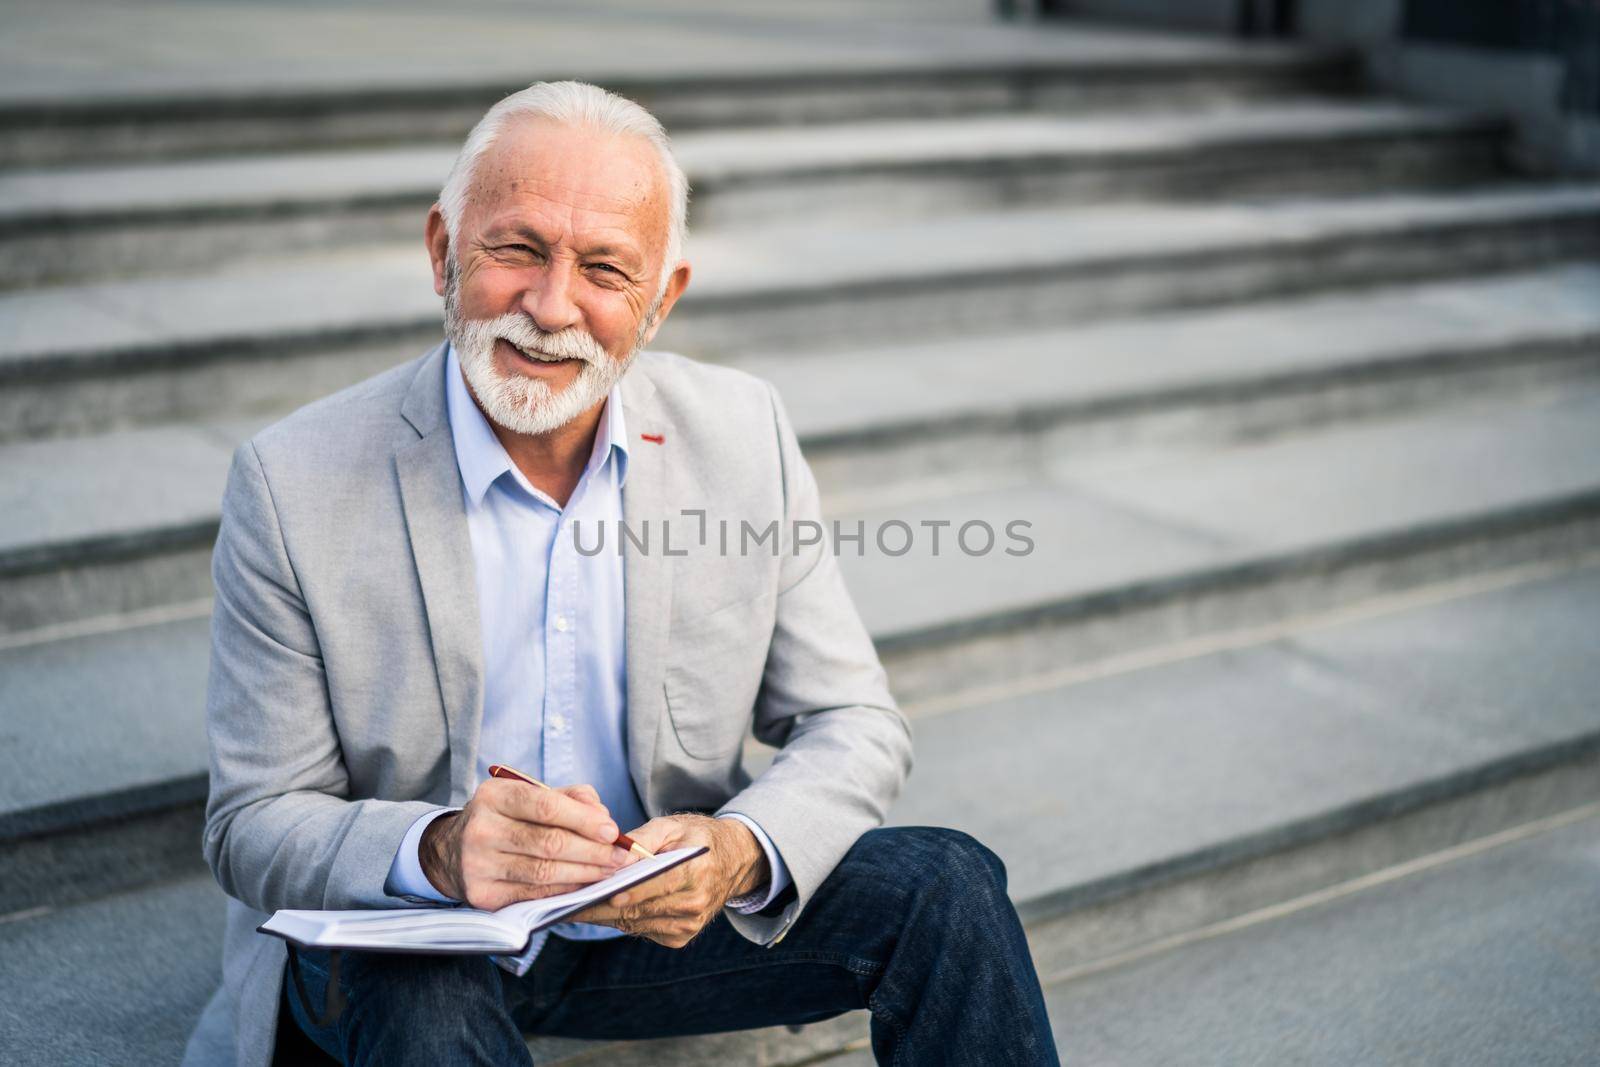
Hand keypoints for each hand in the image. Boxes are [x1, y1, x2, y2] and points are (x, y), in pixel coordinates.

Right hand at [419, 779, 629, 910]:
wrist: (454, 851)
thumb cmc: (506, 818)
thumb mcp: (531, 795)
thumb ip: (571, 798)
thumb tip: (602, 816)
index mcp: (493, 796)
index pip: (546, 806)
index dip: (584, 820)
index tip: (613, 831)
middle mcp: (481, 829)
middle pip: (549, 843)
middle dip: (592, 851)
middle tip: (620, 857)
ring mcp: (478, 865)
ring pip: (544, 873)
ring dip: (584, 874)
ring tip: (608, 871)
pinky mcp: (482, 894)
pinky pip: (534, 894)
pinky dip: (564, 890)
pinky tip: (583, 884)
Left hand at [574, 814, 767, 947]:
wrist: (734, 861)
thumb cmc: (699, 837)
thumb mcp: (674, 825)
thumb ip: (643, 838)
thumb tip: (612, 855)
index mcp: (695, 873)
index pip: (655, 886)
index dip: (625, 892)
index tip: (595, 893)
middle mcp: (693, 905)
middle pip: (638, 910)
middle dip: (599, 906)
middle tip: (565, 900)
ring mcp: (688, 925)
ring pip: (634, 923)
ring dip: (603, 915)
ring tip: (572, 905)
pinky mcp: (680, 937)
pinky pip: (641, 930)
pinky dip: (620, 919)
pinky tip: (599, 909)